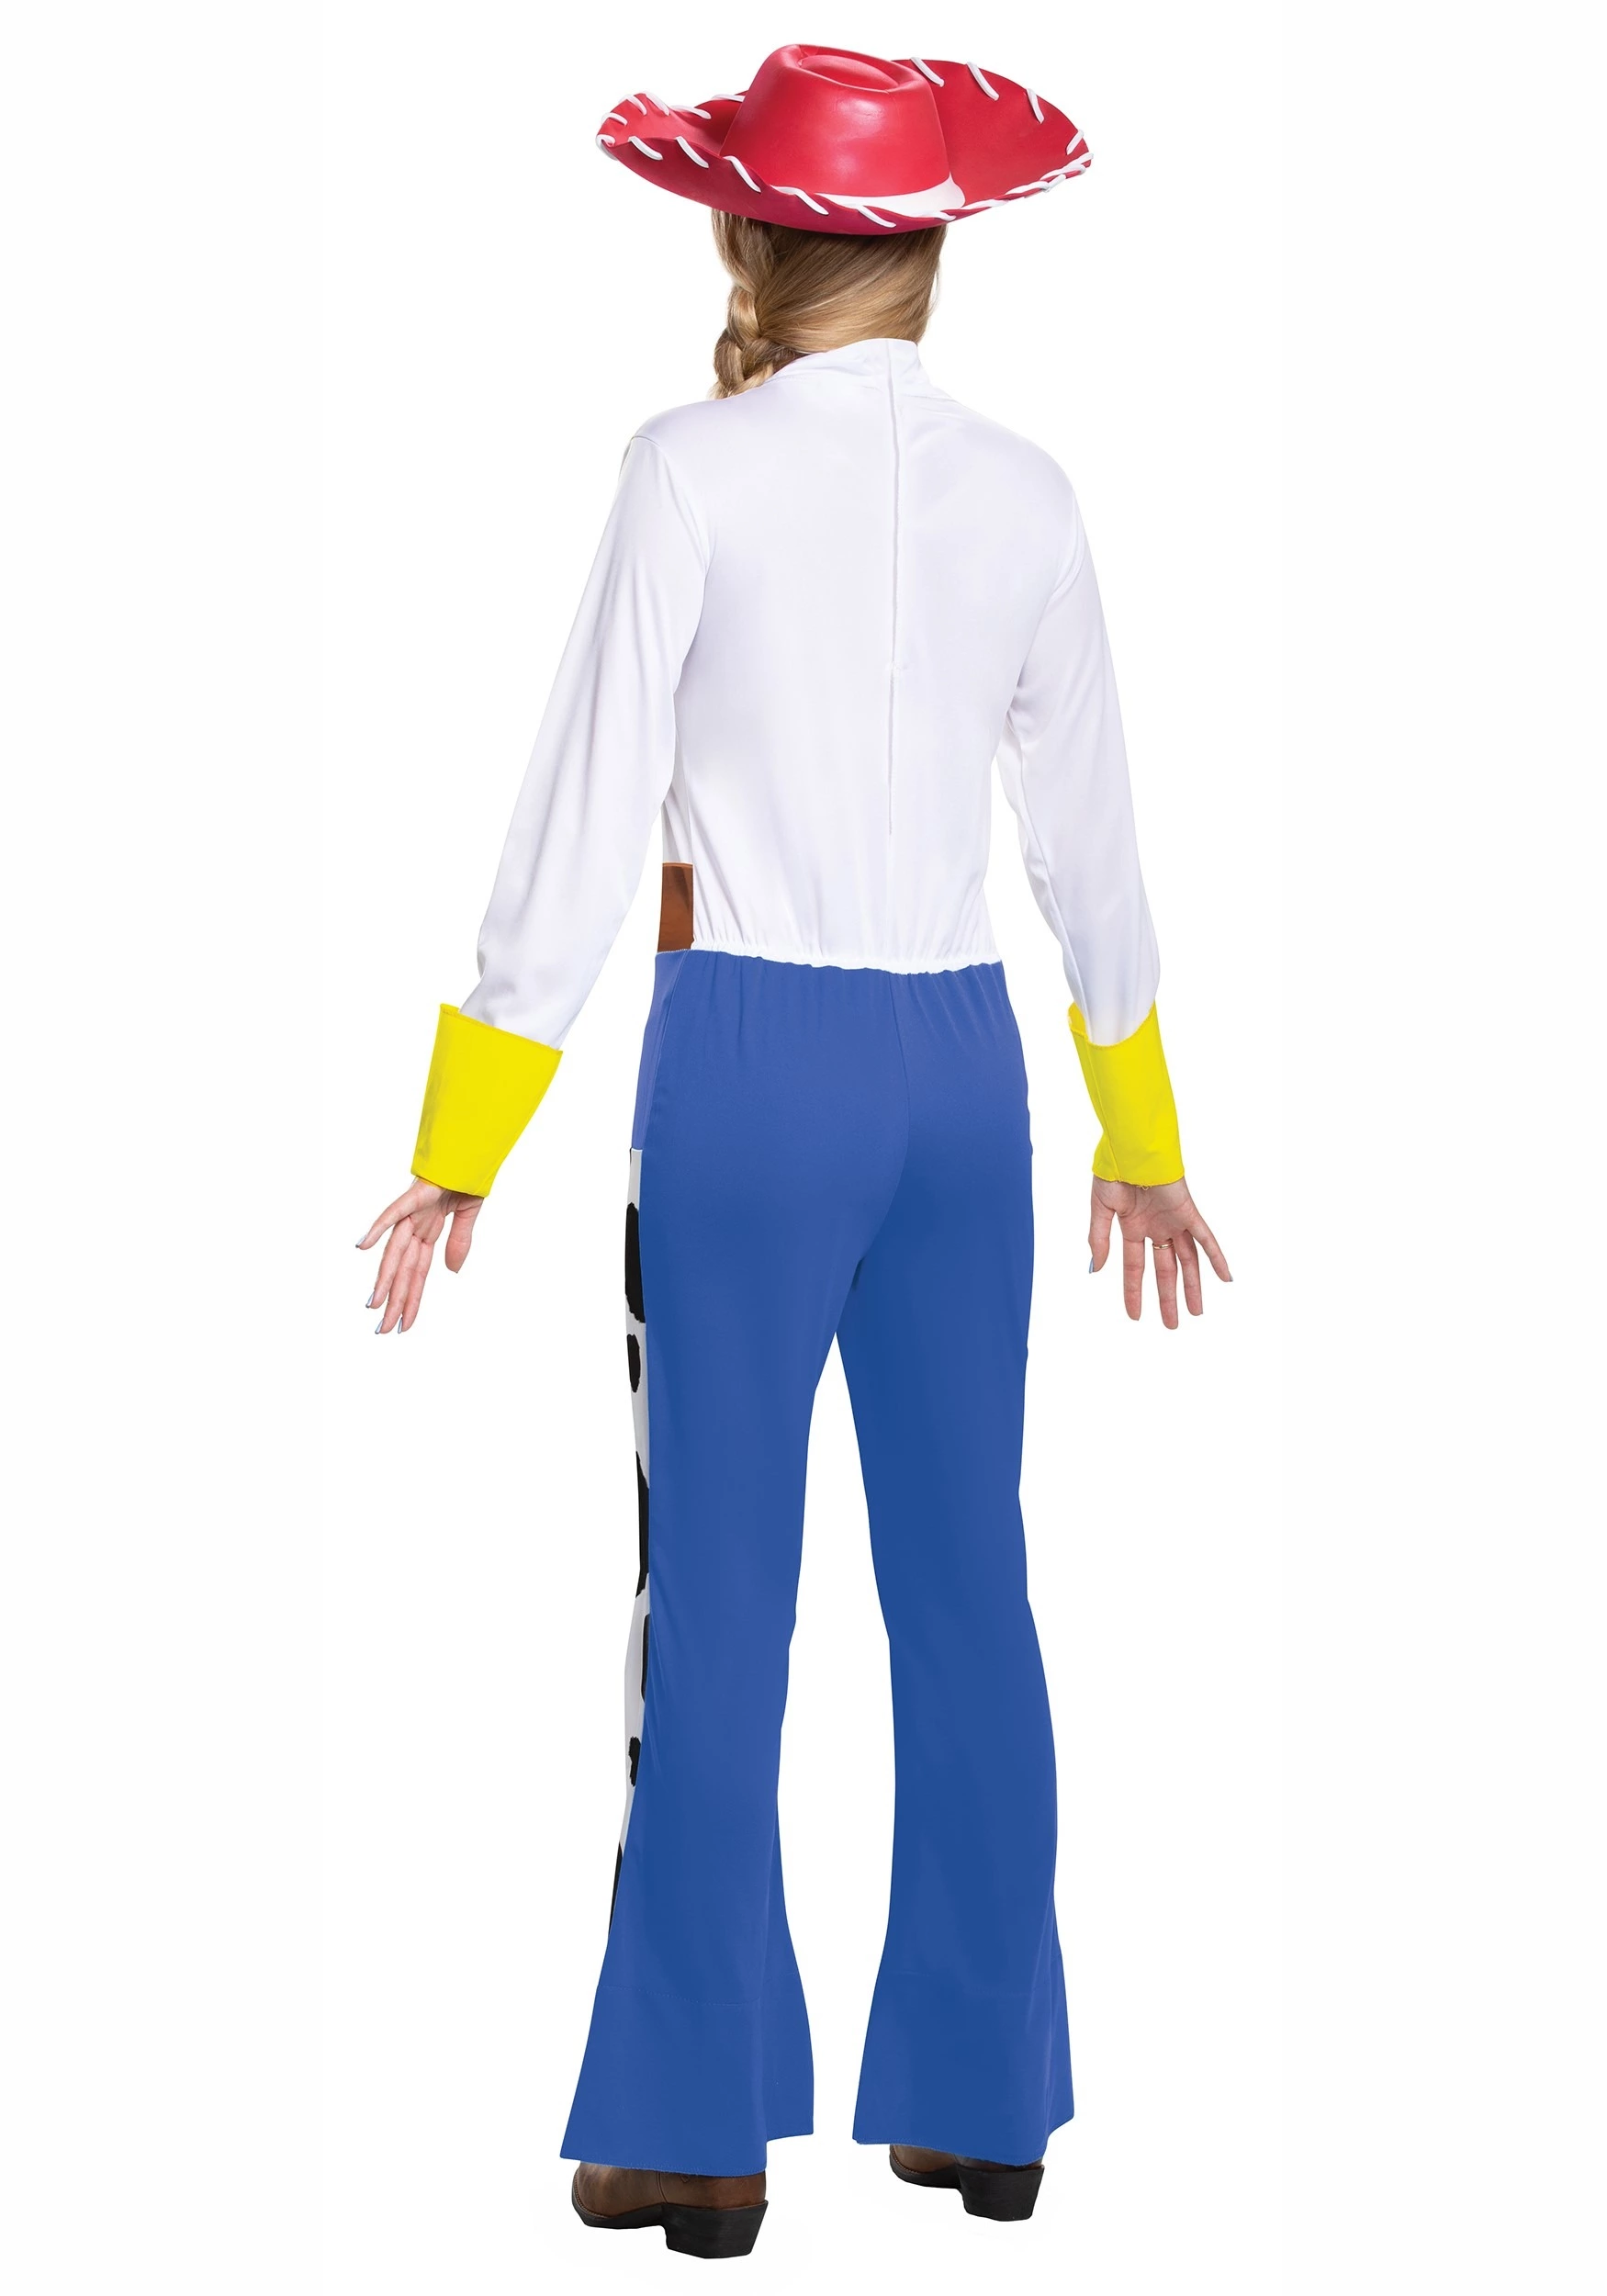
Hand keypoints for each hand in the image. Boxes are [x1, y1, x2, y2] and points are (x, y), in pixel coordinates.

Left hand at [357, 1179, 483, 1332]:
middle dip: (394, 1300)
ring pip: (396, 1250)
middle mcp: (415, 1224)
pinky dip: (378, 1227)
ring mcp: (413, 1210)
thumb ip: (459, 1243)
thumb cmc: (466, 1173)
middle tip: (381, 1330)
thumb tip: (452, 1273)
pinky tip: (362, 1245)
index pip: (418, 1272)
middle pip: (403, 1269)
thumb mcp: (467, 1215)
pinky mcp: (415, 1193)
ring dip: (385, 1278)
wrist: (472, 1146)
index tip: (403, 1325)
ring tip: (374, 1305)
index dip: (411, 1299)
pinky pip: (394, 1211)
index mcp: (428, 1230)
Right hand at [1089, 1177, 1231, 1328]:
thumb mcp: (1100, 1209)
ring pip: (1187, 1261)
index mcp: (1133, 1227)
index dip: (1134, 1292)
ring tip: (1196, 1312)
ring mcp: (1173, 1221)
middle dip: (1168, 1297)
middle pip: (1165, 1270)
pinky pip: (1206, 1238)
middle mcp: (1156, 1228)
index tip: (1135, 1316)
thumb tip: (1095, 1269)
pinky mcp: (1187, 1211)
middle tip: (1172, 1324)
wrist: (1131, 1146)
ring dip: (1192, 1286)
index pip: (1135, 1268)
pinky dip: (1217, 1258)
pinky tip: (1226, 1278)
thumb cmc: (1114, 1170)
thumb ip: (1098, 1238)